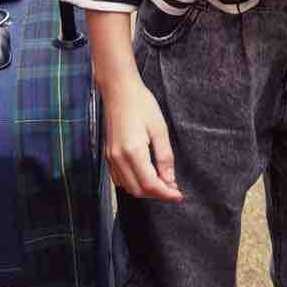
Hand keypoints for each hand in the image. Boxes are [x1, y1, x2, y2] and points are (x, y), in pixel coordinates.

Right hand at [99, 74, 182, 202]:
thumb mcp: (160, 129)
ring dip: (145, 190)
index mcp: (133, 151)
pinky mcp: (108, 155)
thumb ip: (165, 157)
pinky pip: (119, 179)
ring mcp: (111, 157)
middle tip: (173, 189)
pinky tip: (145, 176)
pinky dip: (133, 183)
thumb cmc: (141, 104)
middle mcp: (119, 158)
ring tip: (161, 182)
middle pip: (138, 190)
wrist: (119, 90)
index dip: (166, 194)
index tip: (178, 196)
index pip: (150, 184)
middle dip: (157, 194)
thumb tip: (170, 180)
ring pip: (128, 187)